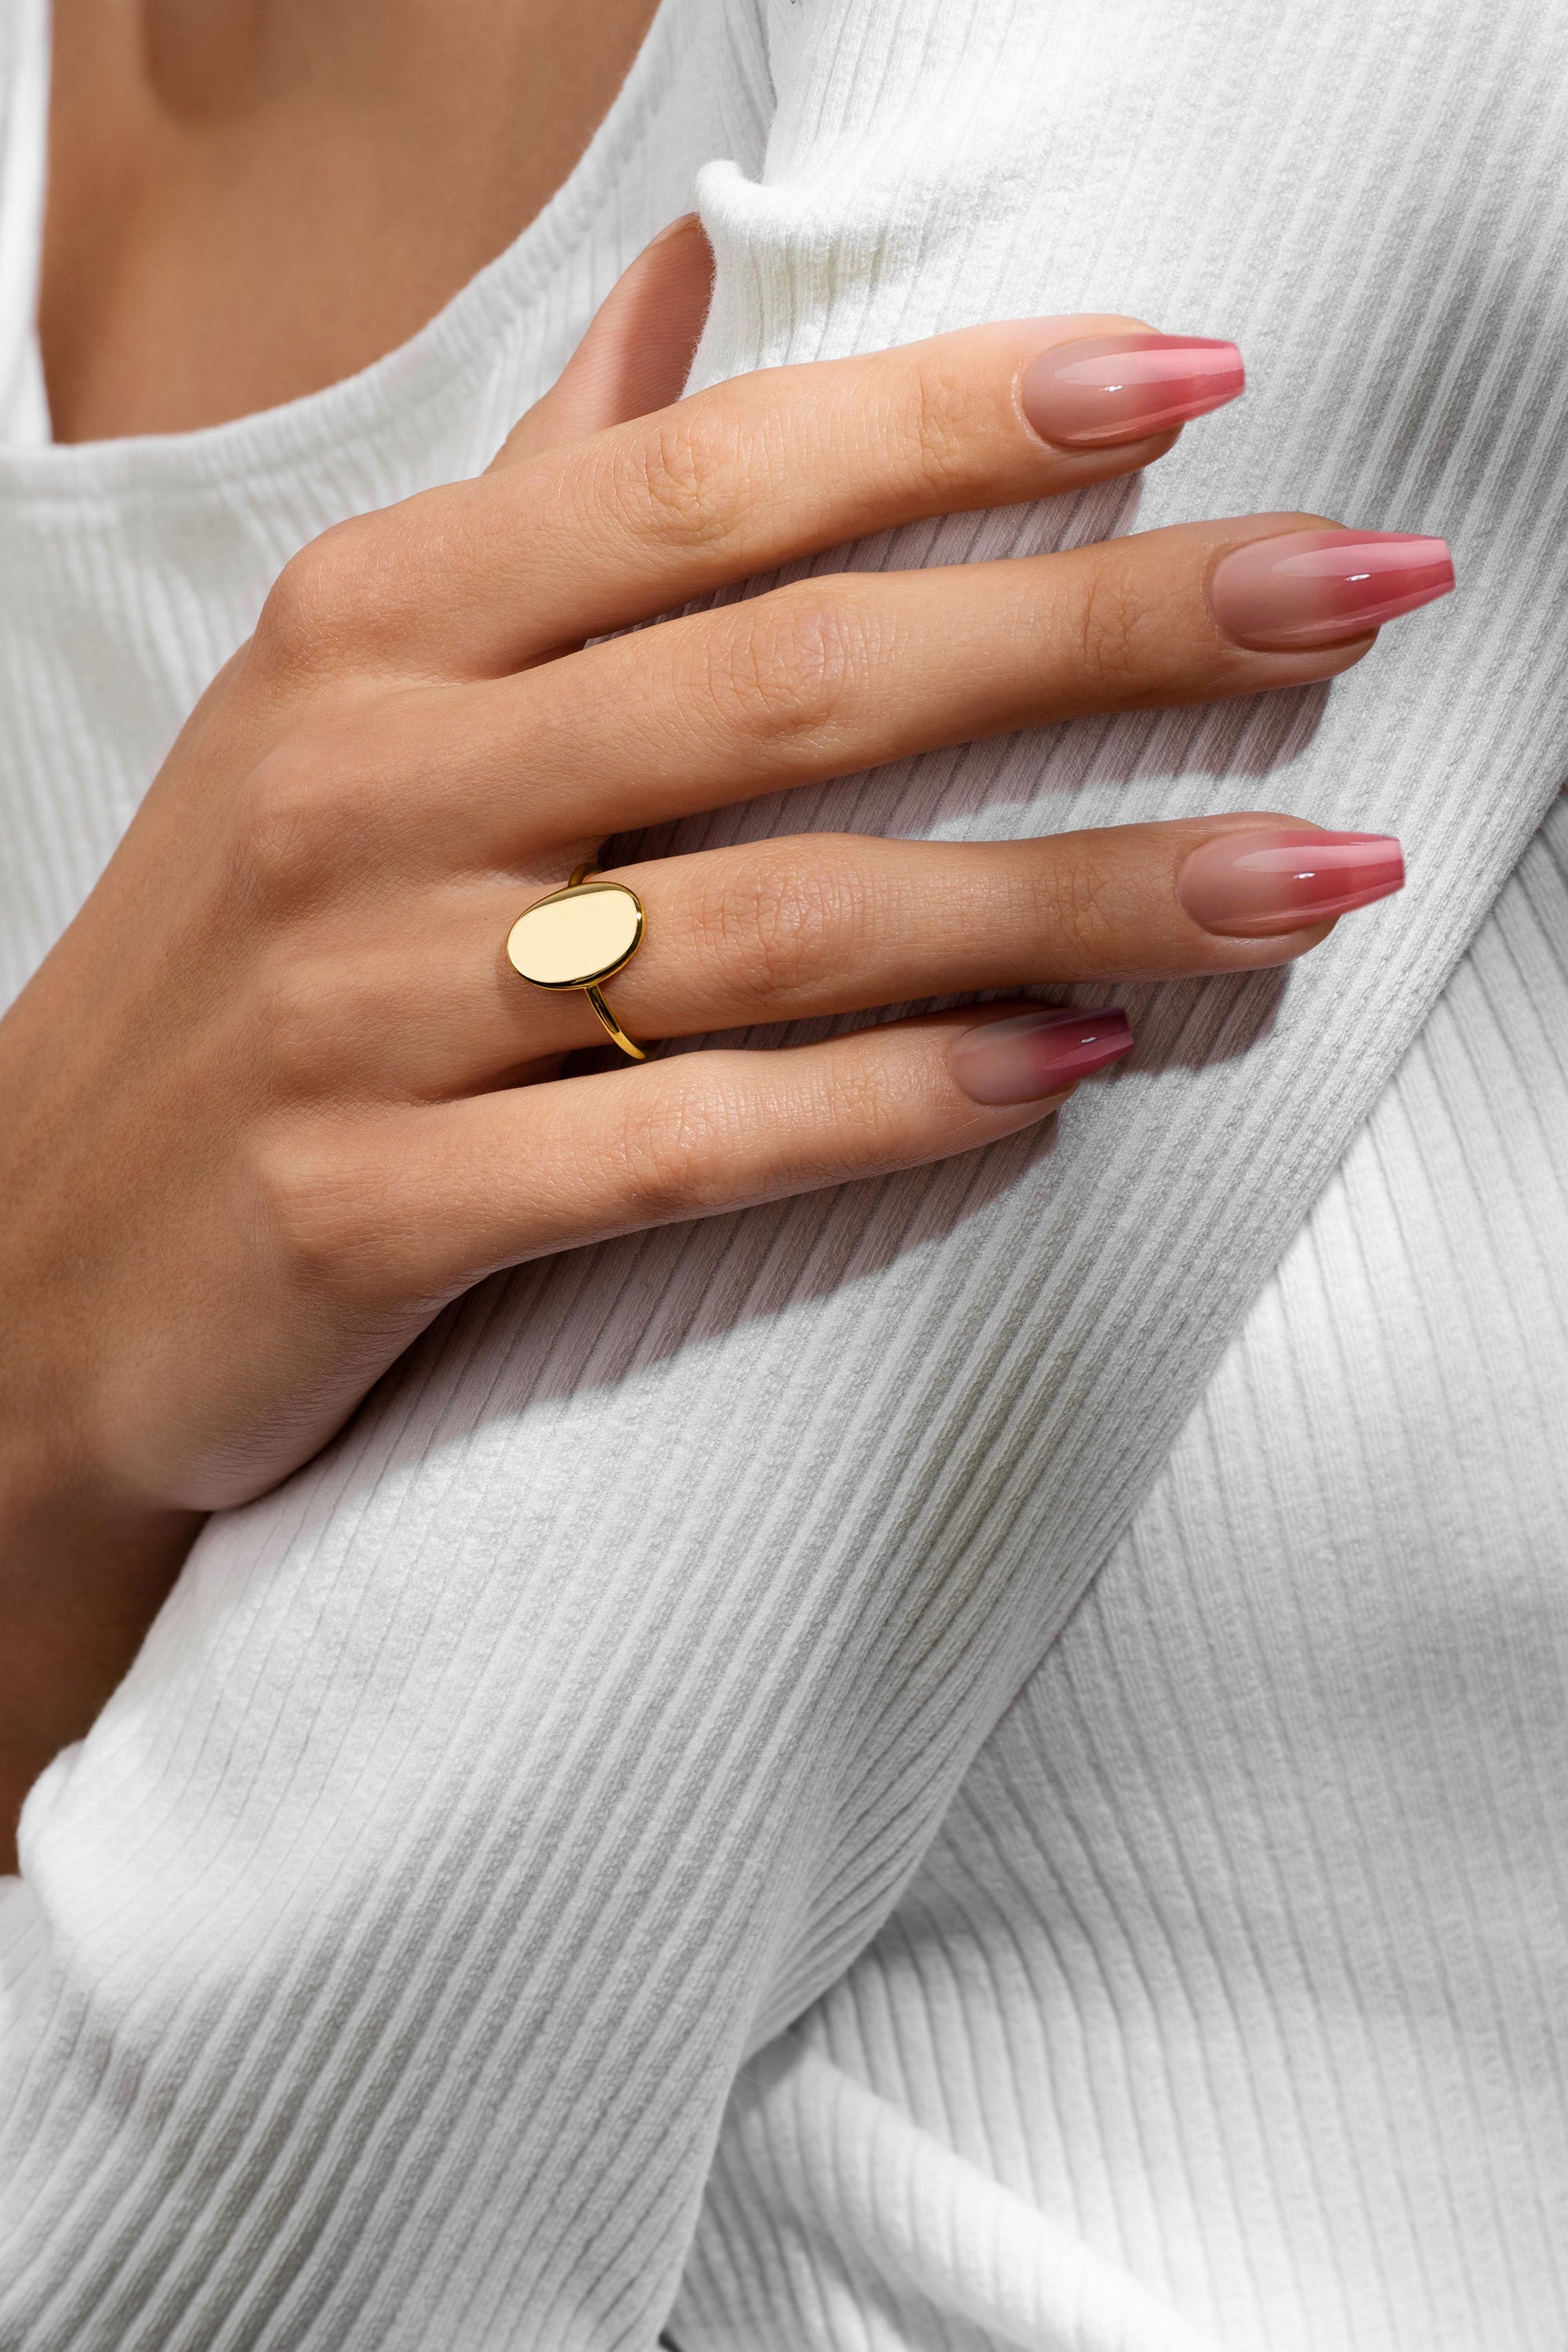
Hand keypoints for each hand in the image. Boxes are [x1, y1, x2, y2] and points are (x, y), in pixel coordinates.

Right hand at [0, 218, 1445, 1849]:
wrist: (23, 1244)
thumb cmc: (239, 950)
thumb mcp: (346, 693)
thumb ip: (531, 497)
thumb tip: (683, 285)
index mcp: (379, 628)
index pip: (715, 482)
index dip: (965, 417)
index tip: (1204, 376)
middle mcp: (372, 785)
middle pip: (798, 683)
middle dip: (1105, 628)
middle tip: (1358, 589)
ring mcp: (367, 1002)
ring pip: (781, 926)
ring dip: (1073, 896)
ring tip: (1307, 878)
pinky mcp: (374, 1205)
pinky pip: (680, 1147)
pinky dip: (888, 1109)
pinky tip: (1068, 1077)